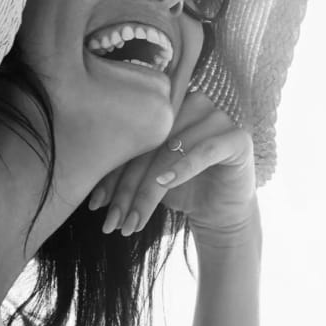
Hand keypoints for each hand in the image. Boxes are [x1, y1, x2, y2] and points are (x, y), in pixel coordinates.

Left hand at [89, 92, 256, 239]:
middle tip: (111, 220)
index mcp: (166, 105)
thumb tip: (88, 193)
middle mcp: (192, 103)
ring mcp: (218, 116)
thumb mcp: (146, 179)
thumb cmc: (180, 190)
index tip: (95, 204)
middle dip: (126, 188)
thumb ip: (123, 172)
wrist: (220, 212)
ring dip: (147, 191)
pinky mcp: (237, 137)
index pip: (133, 136)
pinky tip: (164, 184)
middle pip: (149, 144)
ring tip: (131, 222)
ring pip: (171, 151)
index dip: (111, 172)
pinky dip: (183, 168)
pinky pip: (206, 150)